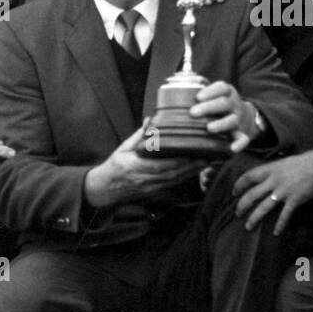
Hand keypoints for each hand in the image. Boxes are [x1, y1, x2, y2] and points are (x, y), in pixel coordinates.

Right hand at [84, 124, 205, 208]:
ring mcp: (150, 186)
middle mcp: (144, 178)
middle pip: (171, 173)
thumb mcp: (123, 148)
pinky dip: (185, 177)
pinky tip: (195, 171)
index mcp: (134, 166)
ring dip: (191, 172)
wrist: (106, 188)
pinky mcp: (154, 191)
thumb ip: (138, 135)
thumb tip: (150, 120)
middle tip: (206, 156)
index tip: (189, 152)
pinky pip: (172, 184)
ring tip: (205, 162)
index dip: (176, 160)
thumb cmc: (115, 166)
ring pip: (174, 180)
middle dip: (190, 166)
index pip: (158, 164)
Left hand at [189, 81, 257, 152]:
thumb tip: (173, 95)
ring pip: (232, 120)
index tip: (198, 97)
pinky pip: (244, 139)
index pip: (222, 88)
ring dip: (221, 124)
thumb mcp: (216, 95)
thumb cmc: (221, 105)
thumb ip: (200, 94)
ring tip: (209, 128)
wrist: (246, 117)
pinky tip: (232, 148)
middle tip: (193, 112)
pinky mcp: (242, 133)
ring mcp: (239, 119)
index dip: (211, 91)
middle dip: (209, 107)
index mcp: (228, 93)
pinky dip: (239, 144)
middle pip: (224, 103)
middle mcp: (234, 104)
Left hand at [233, 150, 312, 234]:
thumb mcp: (285, 162)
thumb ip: (276, 170)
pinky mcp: (294, 200)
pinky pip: (284, 215)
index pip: (249, 177)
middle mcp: (274, 181)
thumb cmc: (306, 161)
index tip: (234, 192)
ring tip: (248, 226)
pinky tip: (276, 232)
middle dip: (242, 205)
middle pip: (252, 195)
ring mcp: (283, 192)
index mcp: (271, 169)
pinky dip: (280, 225)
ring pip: (263, 207)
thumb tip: (270, 176)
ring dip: (254, 218)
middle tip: (237, 213)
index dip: (239, 185)